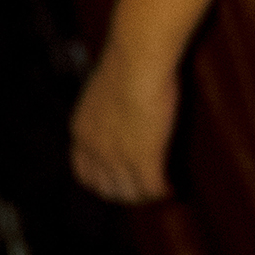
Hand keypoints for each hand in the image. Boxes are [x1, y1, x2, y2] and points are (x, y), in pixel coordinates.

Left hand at [70, 45, 179, 202]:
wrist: (137, 60)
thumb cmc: (126, 62)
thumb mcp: (104, 89)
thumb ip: (107, 107)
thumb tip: (122, 107)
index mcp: (81, 131)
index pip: (84, 173)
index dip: (102, 179)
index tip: (117, 177)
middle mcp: (95, 150)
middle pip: (107, 189)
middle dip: (125, 190)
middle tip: (143, 187)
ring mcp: (117, 159)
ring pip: (131, 194)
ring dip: (146, 194)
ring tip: (160, 189)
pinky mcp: (144, 161)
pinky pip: (154, 189)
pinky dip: (165, 191)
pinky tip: (174, 188)